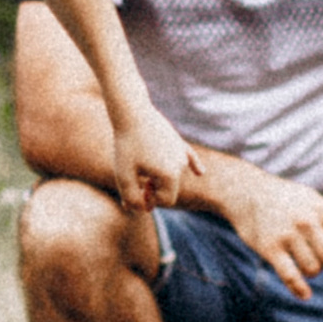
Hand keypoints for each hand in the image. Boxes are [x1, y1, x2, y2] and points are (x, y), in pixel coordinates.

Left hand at [106, 93, 189, 211]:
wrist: (132, 112)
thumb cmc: (126, 145)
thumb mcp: (123, 174)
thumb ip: (130, 196)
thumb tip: (141, 209)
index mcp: (170, 176)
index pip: (166, 200)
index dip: (149, 201)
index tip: (134, 193)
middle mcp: (181, 165)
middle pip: (171, 189)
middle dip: (155, 191)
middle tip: (135, 182)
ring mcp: (181, 153)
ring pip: (173, 174)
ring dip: (160, 177)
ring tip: (141, 168)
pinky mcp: (178, 142)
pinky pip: (189, 157)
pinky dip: (193, 165)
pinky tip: (200, 172)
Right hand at [197, 157, 322, 301]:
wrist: (246, 192)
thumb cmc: (285, 200)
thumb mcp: (311, 199)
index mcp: (320, 207)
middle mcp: (305, 220)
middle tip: (317, 257)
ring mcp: (287, 234)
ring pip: (313, 269)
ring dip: (311, 271)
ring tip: (303, 262)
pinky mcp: (269, 248)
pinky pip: (290, 275)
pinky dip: (299, 289)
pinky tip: (304, 294)